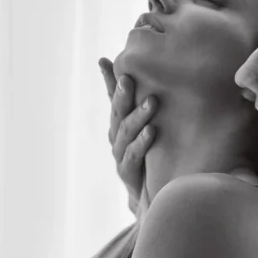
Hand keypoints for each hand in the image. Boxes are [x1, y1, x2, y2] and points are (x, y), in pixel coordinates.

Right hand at [99, 57, 157, 215]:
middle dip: (122, 95)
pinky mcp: (128, 173)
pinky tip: (152, 131)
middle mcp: (116, 137)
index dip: (108, 80)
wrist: (152, 196)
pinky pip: (133, 155)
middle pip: (117, 113)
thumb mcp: (145, 127)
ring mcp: (120, 155)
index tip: (105, 61)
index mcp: (119, 123)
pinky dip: (141, 143)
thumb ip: (138, 105)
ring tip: (152, 101)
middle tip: (129, 77)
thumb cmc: (150, 156)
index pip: (113, 98)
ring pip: (126, 133)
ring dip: (138, 116)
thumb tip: (136, 77)